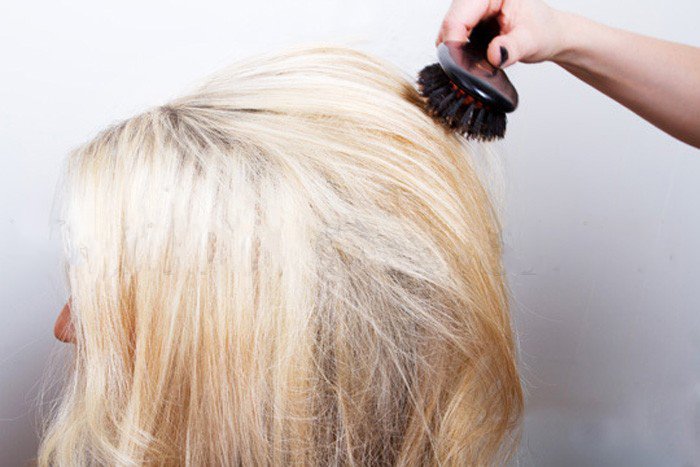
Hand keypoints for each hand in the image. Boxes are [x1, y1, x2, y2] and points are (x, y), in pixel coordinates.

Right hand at [436, 0, 566, 67]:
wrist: (551, 35)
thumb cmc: (544, 30)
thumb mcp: (532, 41)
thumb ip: (513, 48)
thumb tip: (495, 55)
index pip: (459, 15)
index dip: (454, 41)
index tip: (458, 63)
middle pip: (450, 22)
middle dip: (454, 47)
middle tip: (467, 66)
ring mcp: (474, 7)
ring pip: (449, 29)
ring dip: (456, 49)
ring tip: (474, 60)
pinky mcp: (472, 18)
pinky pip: (455, 33)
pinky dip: (460, 48)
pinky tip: (472, 55)